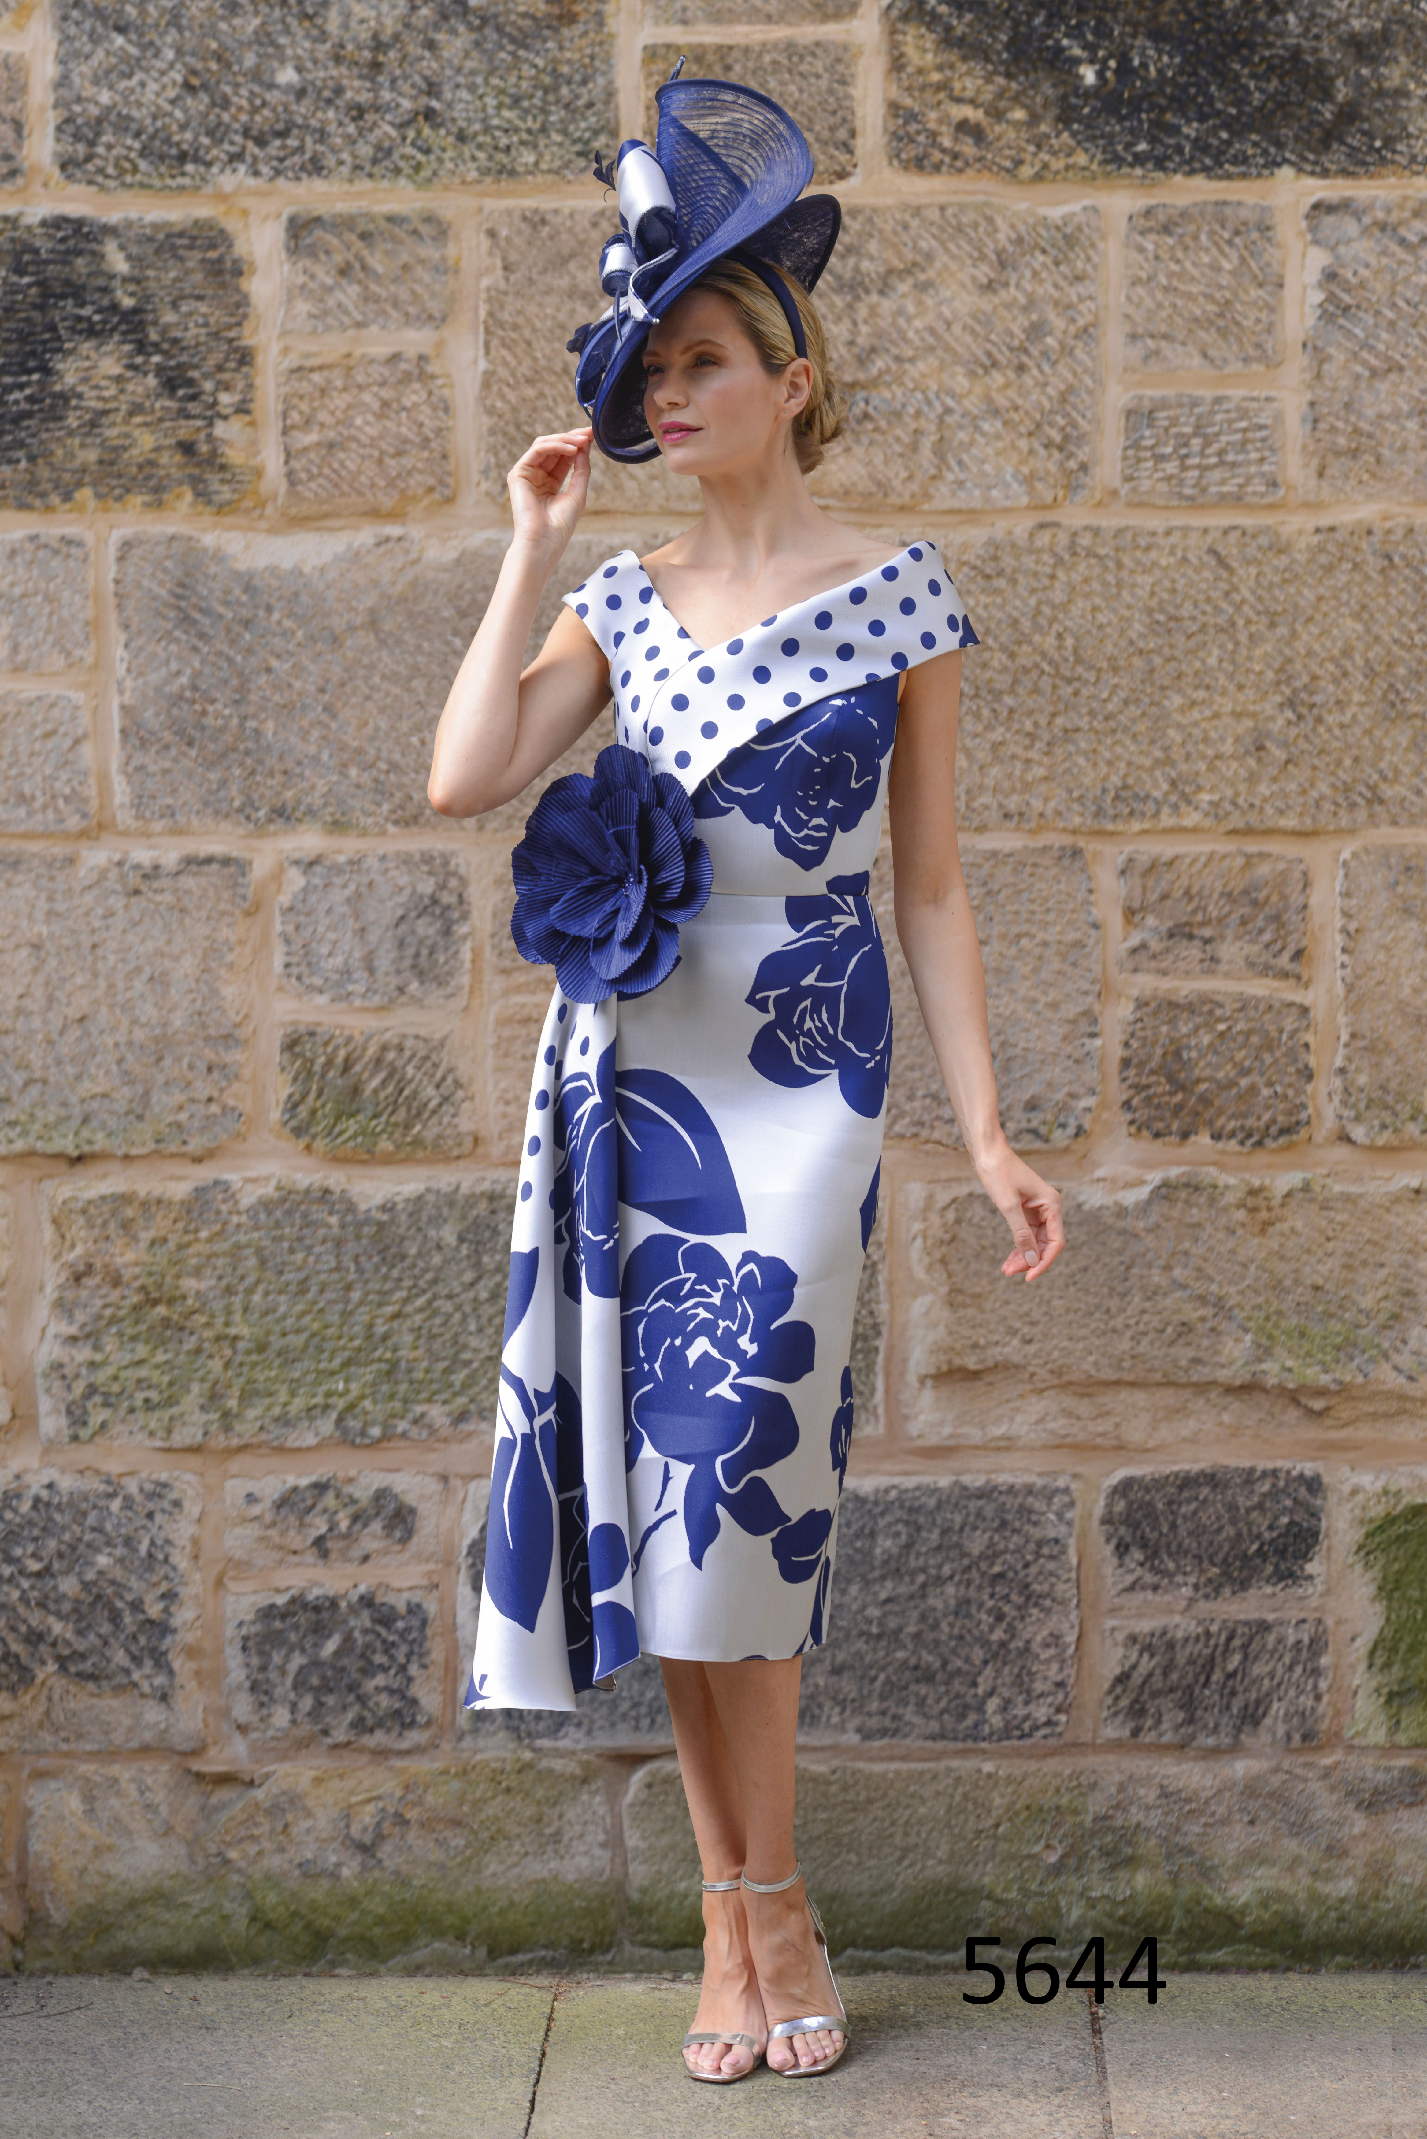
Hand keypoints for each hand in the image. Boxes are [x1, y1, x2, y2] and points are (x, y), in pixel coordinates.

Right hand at [507, 427, 592, 556]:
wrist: (544, 542)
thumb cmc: (560, 525)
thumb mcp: (578, 492)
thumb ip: (581, 468)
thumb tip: (585, 445)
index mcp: (550, 483)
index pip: (564, 456)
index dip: (578, 444)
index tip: (593, 435)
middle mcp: (537, 476)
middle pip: (554, 447)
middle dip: (573, 437)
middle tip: (589, 432)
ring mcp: (526, 474)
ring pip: (545, 445)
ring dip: (565, 439)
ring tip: (582, 440)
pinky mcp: (518, 473)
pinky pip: (537, 451)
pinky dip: (555, 446)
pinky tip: (571, 449)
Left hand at [973, 1140, 1064, 1281]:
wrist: (988, 1153)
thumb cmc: (999, 1173)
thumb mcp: (1008, 1205)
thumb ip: (1021, 1234)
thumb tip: (1032, 1260)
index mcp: (1052, 1205)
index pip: (1056, 1242)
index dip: (1044, 1262)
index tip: (1029, 1277)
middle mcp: (1049, 1208)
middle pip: (1045, 1244)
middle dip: (1030, 1261)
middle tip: (1009, 1272)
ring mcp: (1038, 1210)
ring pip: (1035, 1242)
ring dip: (1023, 1257)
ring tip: (1006, 1269)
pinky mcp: (1026, 1210)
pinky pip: (1027, 1235)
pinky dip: (1019, 1247)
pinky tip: (1009, 1259)